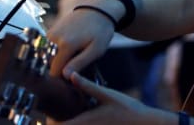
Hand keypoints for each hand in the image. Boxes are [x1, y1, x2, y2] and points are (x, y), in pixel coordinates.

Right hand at [47, 4, 116, 77]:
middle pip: (51, 64)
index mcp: (66, 45)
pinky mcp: (50, 30)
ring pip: (49, 56)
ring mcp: (50, 33)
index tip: (74, 73)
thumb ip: (80, 63)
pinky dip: (58, 50)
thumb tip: (64, 75)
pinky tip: (71, 45)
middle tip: (77, 59)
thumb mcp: (96, 49)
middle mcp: (54, 39)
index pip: (54, 72)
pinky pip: (49, 48)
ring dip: (60, 57)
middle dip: (62, 66)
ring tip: (75, 51)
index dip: (63, 76)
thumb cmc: (100, 31)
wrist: (98, 10)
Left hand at [56, 71, 174, 123]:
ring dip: (66, 123)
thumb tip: (70, 74)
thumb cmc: (127, 108)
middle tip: (56, 110)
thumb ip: (87, 86)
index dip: (49, 120)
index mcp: (84, 121)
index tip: (50, 109)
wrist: (144, 123)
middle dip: (56, 122)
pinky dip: (77, 123)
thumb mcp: (107, 94)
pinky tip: (82, 113)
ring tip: (66, 111)